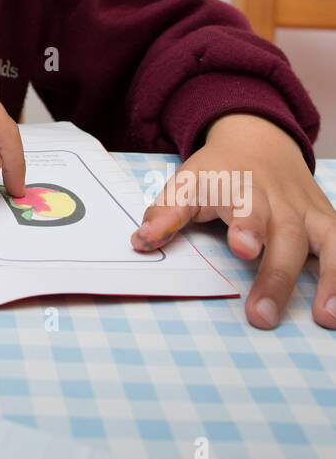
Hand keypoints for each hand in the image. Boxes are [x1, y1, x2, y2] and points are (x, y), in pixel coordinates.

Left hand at [130, 113, 335, 329]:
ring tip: (326, 317)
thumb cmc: (218, 172)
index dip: (247, 224)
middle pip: (285, 233)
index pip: (246, 204)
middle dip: (276, 274)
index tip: (243, 247)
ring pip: (328, 240)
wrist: (260, 141)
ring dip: (332, 279)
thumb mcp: (186, 183)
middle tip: (262, 314)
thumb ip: (166, 212)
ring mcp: (309, 212)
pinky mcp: (329, 223)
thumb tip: (141, 242)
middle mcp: (280, 199)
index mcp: (241, 187)